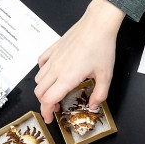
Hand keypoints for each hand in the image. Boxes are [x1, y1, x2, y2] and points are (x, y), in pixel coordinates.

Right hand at [34, 0, 124, 122]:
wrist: (97, 25)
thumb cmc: (101, 47)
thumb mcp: (106, 76)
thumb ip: (99, 94)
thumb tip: (93, 105)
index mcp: (67, 77)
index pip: (48, 100)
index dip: (46, 113)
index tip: (51, 118)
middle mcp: (56, 69)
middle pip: (40, 92)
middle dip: (45, 104)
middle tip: (55, 107)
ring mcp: (53, 58)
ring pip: (38, 79)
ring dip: (44, 89)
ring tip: (55, 91)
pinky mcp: (53, 49)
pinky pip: (41, 63)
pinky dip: (43, 71)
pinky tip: (53, 73)